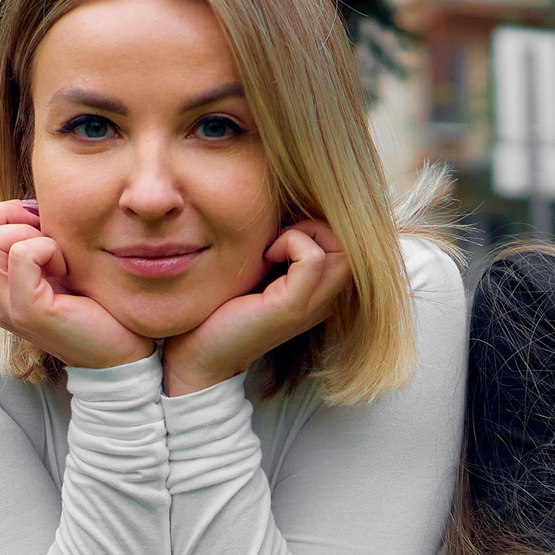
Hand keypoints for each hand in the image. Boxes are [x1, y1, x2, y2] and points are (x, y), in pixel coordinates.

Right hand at [0, 200, 152, 370]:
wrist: (121, 353)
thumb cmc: (96, 304)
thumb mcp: (56, 265)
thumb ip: (34, 239)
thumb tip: (30, 204)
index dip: (1, 215)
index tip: (40, 227)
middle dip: (9, 220)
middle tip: (47, 237)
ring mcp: (5, 309)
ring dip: (26, 234)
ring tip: (56, 257)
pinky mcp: (27, 313)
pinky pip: (21, 255)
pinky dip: (47, 248)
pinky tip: (67, 269)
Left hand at [162, 219, 350, 396]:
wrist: (199, 352)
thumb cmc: (222, 306)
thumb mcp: (260, 267)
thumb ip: (281, 243)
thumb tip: (287, 202)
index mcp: (320, 289)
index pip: (350, 242)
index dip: (322, 222)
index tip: (282, 229)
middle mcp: (325, 299)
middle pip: (354, 244)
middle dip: (320, 224)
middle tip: (281, 233)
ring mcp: (313, 305)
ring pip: (344, 250)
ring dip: (307, 232)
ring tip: (274, 244)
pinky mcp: (293, 307)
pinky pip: (313, 258)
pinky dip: (291, 243)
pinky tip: (266, 256)